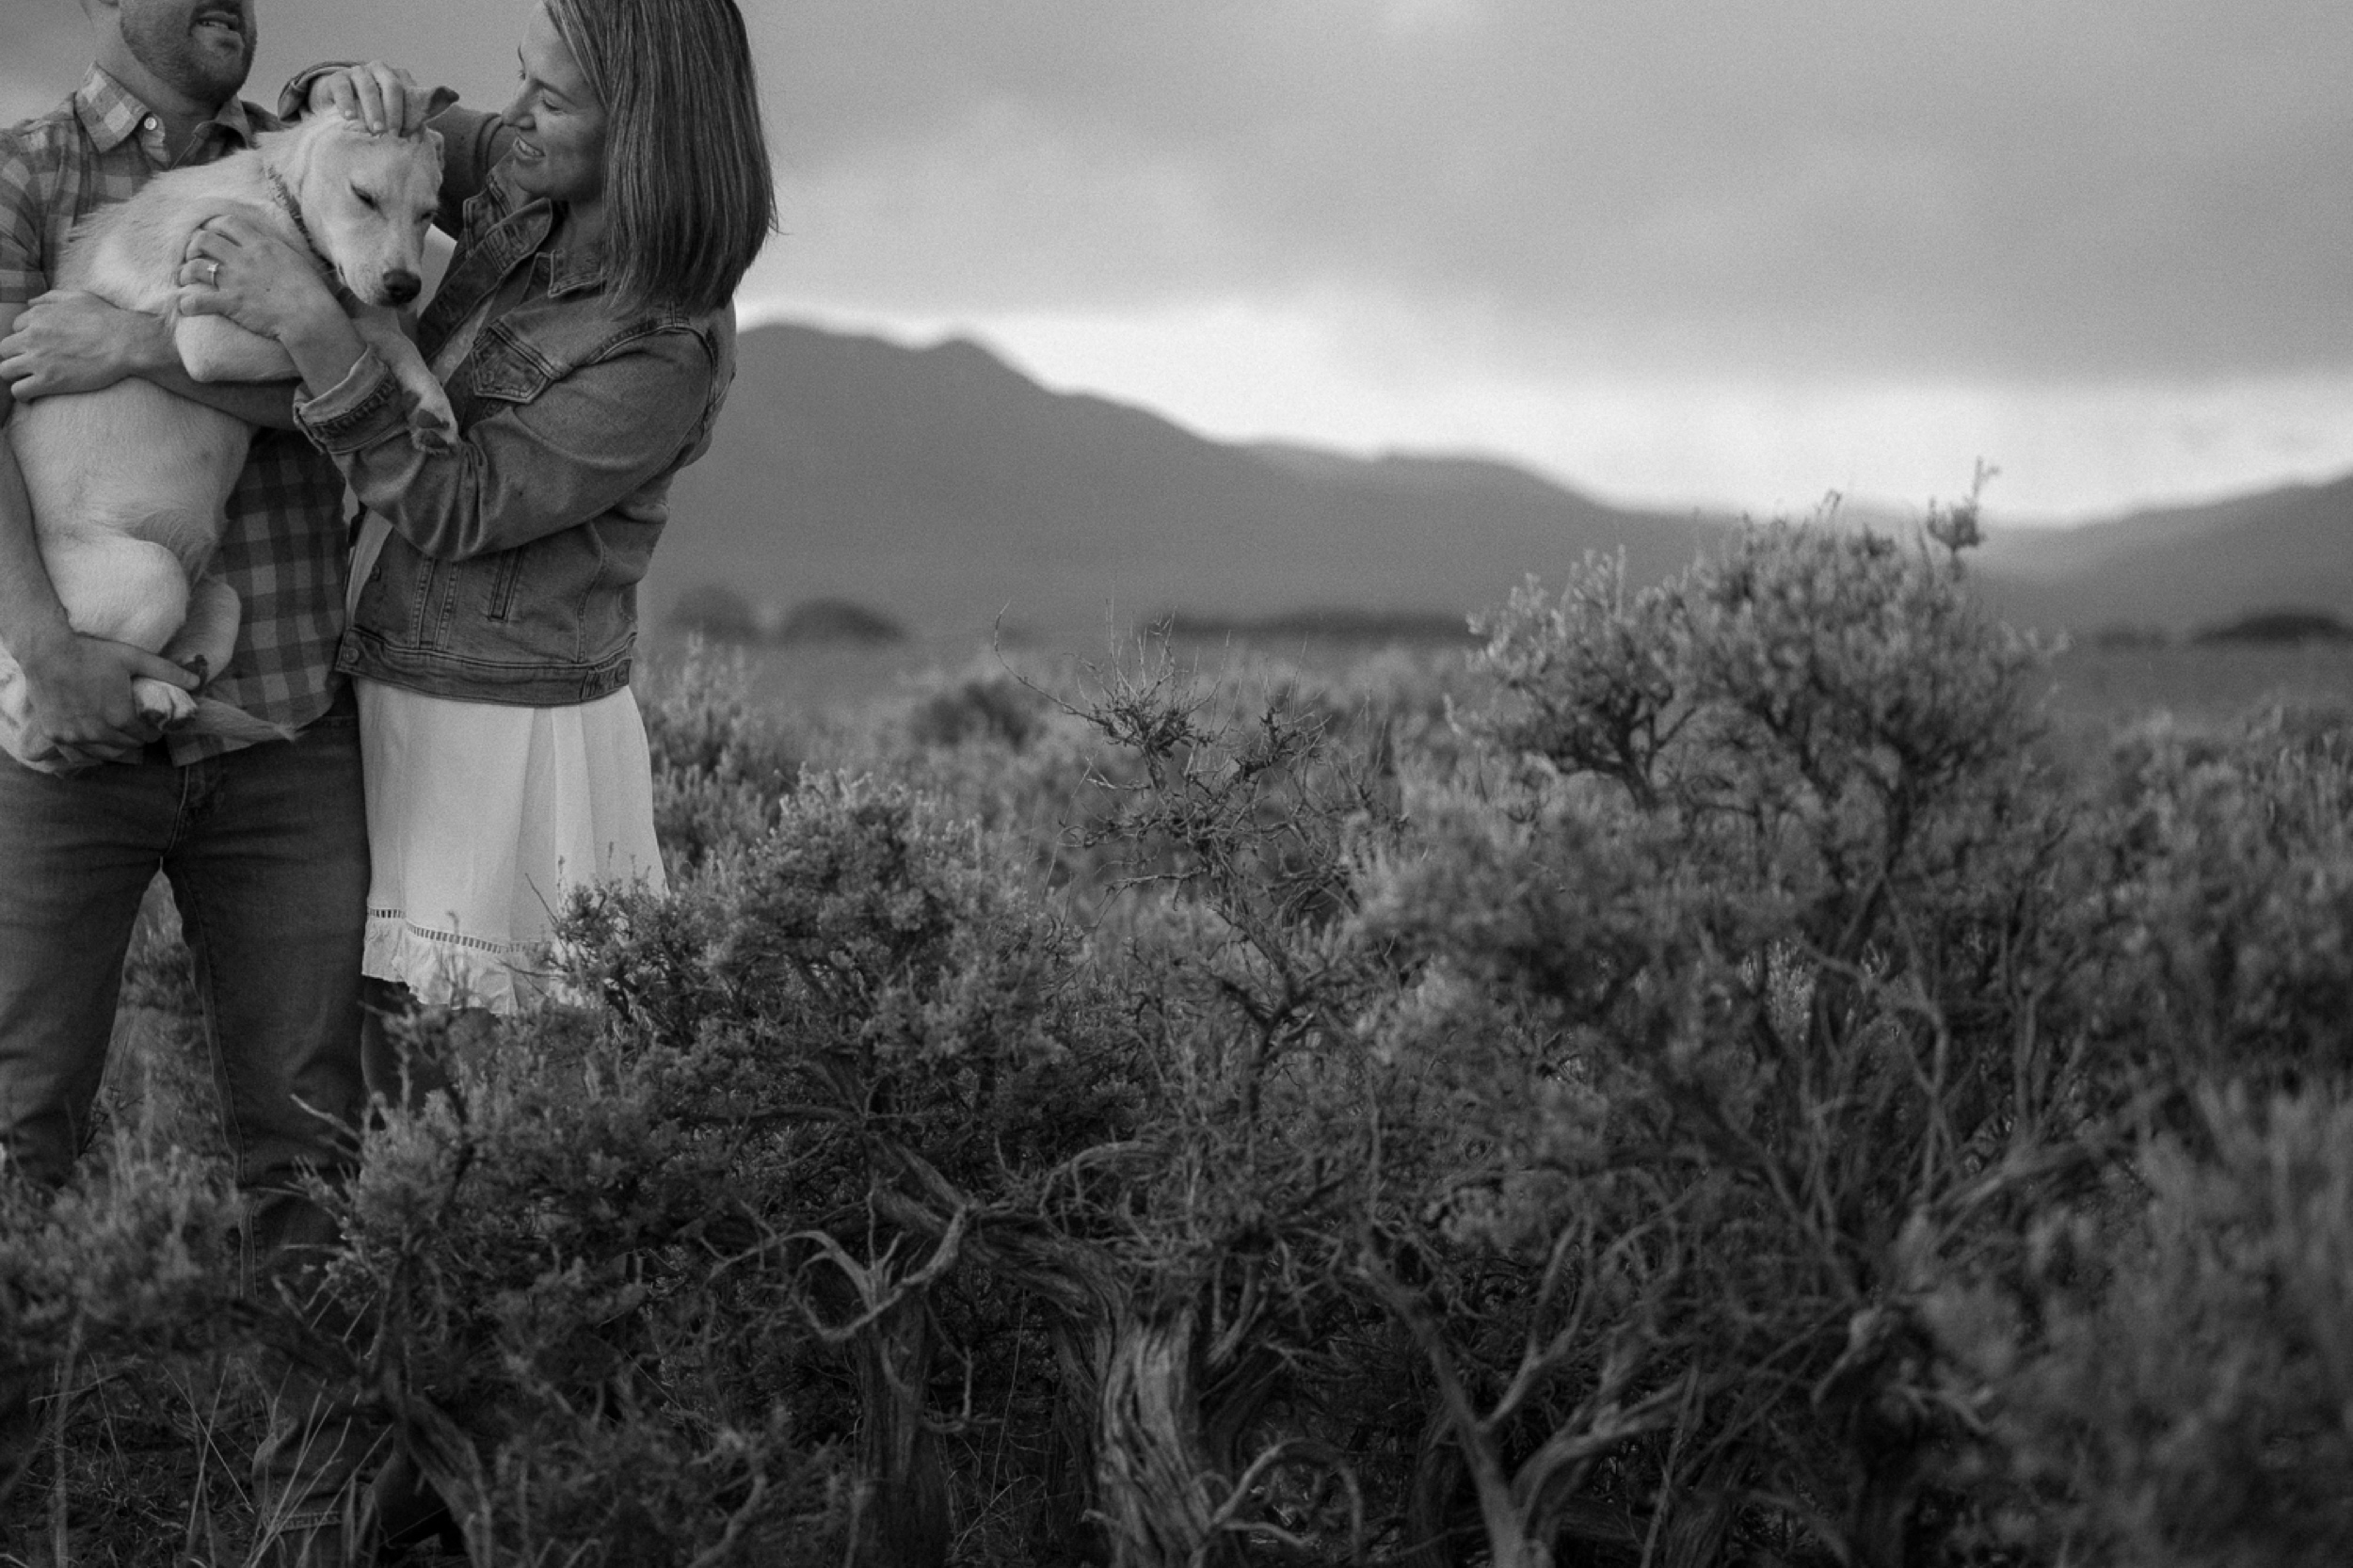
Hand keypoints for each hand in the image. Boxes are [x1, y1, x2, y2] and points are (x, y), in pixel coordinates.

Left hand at [0, 291, 170, 400]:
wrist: (126, 342)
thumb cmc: (107, 318)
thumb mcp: (78, 297)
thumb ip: (51, 297)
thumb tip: (30, 302)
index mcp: (38, 316)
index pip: (15, 328)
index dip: (25, 338)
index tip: (37, 347)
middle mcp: (32, 337)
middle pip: (4, 350)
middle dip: (14, 357)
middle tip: (29, 364)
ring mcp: (38, 360)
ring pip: (5, 370)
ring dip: (14, 375)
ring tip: (27, 380)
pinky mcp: (48, 381)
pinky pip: (19, 390)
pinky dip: (22, 394)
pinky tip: (31, 396)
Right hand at [16, 634, 199, 766]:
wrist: (46, 652)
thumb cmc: (92, 653)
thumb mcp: (134, 658)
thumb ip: (167, 672)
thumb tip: (198, 681)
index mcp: (119, 717)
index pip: (146, 737)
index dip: (153, 730)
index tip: (152, 722)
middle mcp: (96, 732)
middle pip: (128, 747)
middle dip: (136, 737)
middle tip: (135, 725)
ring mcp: (74, 736)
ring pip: (105, 754)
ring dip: (115, 746)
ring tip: (117, 731)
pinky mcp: (56, 735)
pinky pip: (79, 755)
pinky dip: (90, 751)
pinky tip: (94, 739)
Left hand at [175, 214, 339, 342]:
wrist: (310, 316)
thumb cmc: (310, 291)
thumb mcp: (294, 259)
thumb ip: (274, 250)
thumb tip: (266, 246)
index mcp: (260, 245)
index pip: (227, 223)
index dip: (213, 226)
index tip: (212, 236)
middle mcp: (243, 258)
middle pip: (204, 239)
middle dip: (193, 247)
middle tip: (194, 257)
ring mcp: (235, 280)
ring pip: (194, 266)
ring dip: (185, 273)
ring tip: (185, 280)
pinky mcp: (231, 303)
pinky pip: (198, 301)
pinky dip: (187, 304)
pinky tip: (186, 307)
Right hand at [307, 62, 435, 135]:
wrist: (343, 106)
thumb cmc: (379, 111)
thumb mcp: (402, 111)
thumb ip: (424, 106)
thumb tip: (455, 95)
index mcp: (398, 77)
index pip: (409, 90)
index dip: (410, 112)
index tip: (410, 134)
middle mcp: (379, 71)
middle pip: (390, 86)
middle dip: (393, 111)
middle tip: (392, 134)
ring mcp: (357, 73)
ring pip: (367, 86)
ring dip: (372, 110)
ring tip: (375, 130)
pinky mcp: (337, 79)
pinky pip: (342, 87)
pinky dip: (346, 102)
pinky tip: (349, 117)